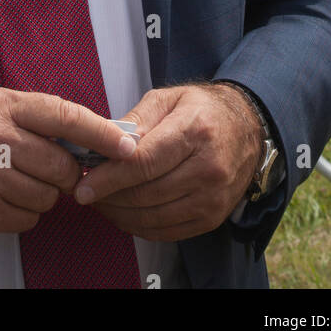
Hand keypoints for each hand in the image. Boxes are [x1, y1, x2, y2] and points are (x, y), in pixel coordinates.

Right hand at [0, 88, 139, 234]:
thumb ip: (36, 116)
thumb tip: (90, 136)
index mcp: (3, 106)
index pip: (65, 116)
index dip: (101, 132)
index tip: (127, 145)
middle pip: (62, 165)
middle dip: (66, 172)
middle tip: (51, 168)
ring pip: (48, 196)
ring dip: (43, 193)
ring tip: (16, 179)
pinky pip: (29, 219)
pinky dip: (24, 212)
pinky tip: (3, 197)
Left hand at [71, 82, 262, 241]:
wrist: (247, 130)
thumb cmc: (201, 110)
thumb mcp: (168, 98)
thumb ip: (135, 120)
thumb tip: (103, 142)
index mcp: (195, 131)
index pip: (144, 163)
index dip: (109, 177)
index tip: (83, 185)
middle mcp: (208, 168)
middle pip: (146, 194)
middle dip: (109, 197)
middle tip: (86, 192)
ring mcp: (213, 198)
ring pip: (153, 217)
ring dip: (120, 215)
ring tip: (101, 201)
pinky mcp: (212, 218)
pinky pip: (166, 232)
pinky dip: (139, 226)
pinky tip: (124, 213)